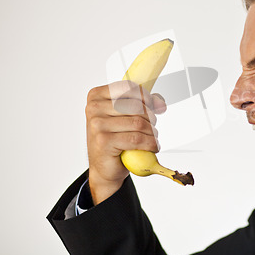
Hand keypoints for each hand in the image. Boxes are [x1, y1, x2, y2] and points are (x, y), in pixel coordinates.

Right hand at [85, 80, 166, 204]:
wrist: (104, 167)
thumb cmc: (115, 139)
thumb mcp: (126, 116)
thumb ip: (143, 103)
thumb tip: (161, 103)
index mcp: (97, 96)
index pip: (128, 87)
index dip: (146, 96)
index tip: (154, 106)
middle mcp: (94, 108)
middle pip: (136, 105)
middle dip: (151, 117)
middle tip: (152, 128)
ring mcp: (97, 125)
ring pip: (139, 122)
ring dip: (152, 132)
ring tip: (152, 138)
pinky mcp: (104, 141)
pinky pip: (137, 138)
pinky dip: (150, 143)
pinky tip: (153, 147)